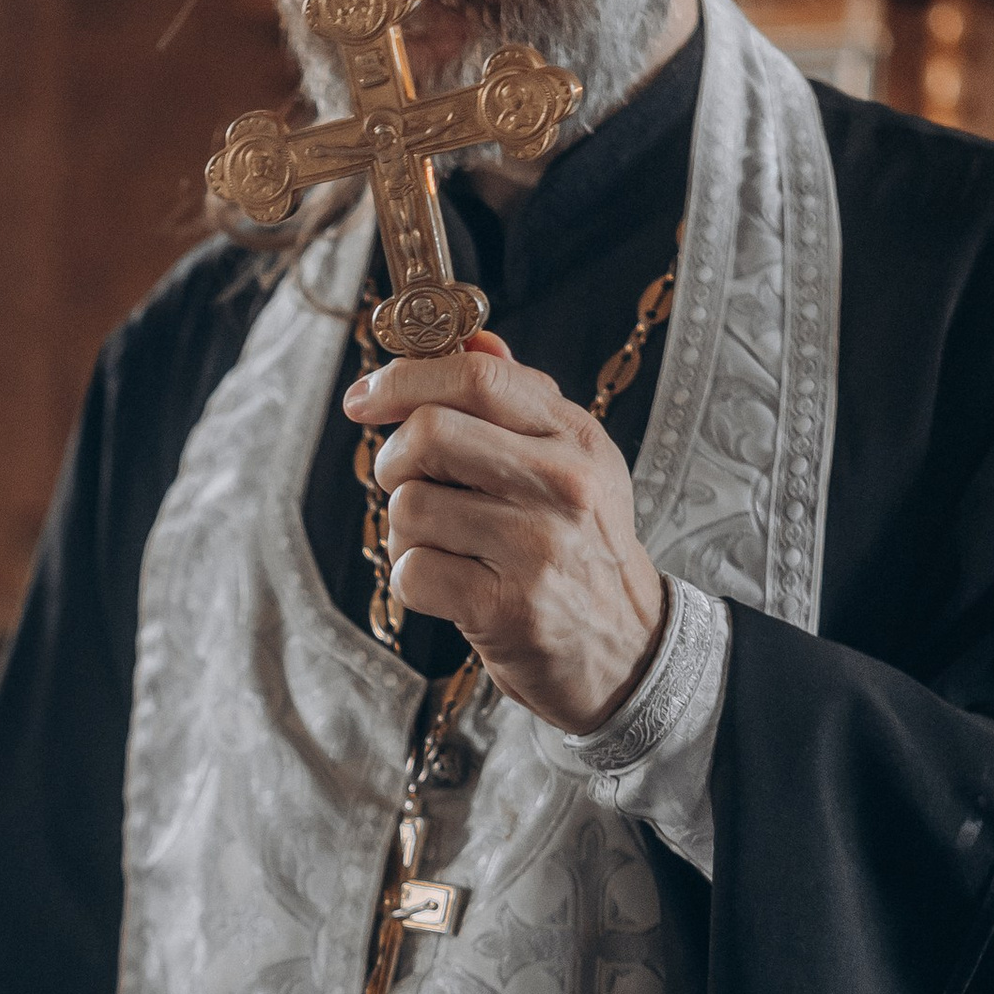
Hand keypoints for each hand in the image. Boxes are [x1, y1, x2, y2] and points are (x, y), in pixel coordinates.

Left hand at [343, 331, 666, 734]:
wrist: (627, 652)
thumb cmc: (580, 552)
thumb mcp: (573, 466)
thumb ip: (520, 403)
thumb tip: (472, 341)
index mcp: (575, 437)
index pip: (477, 377)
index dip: (404, 378)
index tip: (365, 399)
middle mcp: (562, 485)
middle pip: (429, 432)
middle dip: (394, 459)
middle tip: (407, 484)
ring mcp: (535, 547)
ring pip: (411, 506)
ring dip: (404, 531)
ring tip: (443, 547)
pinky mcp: (505, 607)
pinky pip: (413, 570)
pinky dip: (413, 580)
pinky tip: (449, 587)